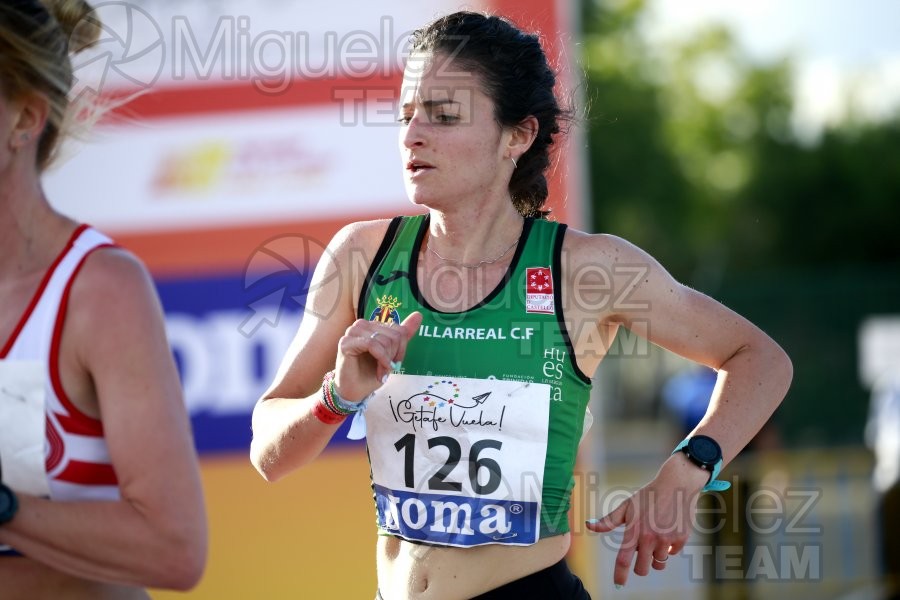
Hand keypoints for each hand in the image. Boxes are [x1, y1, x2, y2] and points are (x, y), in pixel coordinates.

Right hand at [334, 312, 422, 400]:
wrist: (353, 391)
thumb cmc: (370, 373)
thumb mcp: (391, 353)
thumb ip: (403, 335)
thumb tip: (418, 315)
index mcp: (373, 326)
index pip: (399, 330)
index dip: (401, 349)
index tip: (395, 363)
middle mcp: (362, 325)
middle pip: (394, 335)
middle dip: (393, 356)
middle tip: (386, 369)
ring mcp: (352, 332)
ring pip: (384, 340)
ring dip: (386, 360)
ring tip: (382, 372)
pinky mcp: (346, 342)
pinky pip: (372, 344)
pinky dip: (380, 359)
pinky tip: (380, 371)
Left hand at [586, 455, 706, 586]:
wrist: (676, 485)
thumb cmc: (648, 495)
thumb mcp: (626, 506)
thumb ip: (608, 520)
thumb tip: (588, 524)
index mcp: (634, 530)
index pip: (623, 559)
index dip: (620, 575)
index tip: (618, 584)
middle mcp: (650, 538)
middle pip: (642, 569)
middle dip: (640, 567)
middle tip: (641, 555)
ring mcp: (667, 539)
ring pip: (659, 564)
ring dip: (655, 557)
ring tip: (655, 540)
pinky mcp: (681, 538)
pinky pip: (673, 554)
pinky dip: (669, 547)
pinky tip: (667, 532)